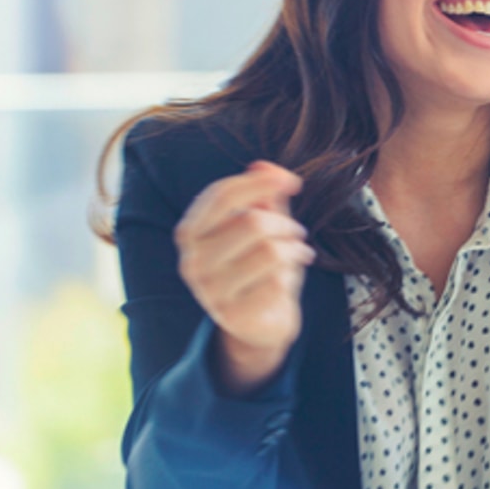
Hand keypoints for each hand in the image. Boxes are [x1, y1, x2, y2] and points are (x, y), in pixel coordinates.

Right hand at [174, 160, 314, 394]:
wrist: (259, 324)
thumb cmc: (259, 266)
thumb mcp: (260, 225)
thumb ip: (263, 194)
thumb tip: (264, 164)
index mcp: (190, 232)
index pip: (221, 195)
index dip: (260, 182)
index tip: (293, 181)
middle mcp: (192, 261)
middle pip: (253, 222)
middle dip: (285, 224)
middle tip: (296, 233)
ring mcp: (209, 291)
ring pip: (269, 251)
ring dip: (294, 249)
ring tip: (298, 253)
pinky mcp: (232, 315)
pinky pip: (276, 282)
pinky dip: (290, 276)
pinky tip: (289, 280)